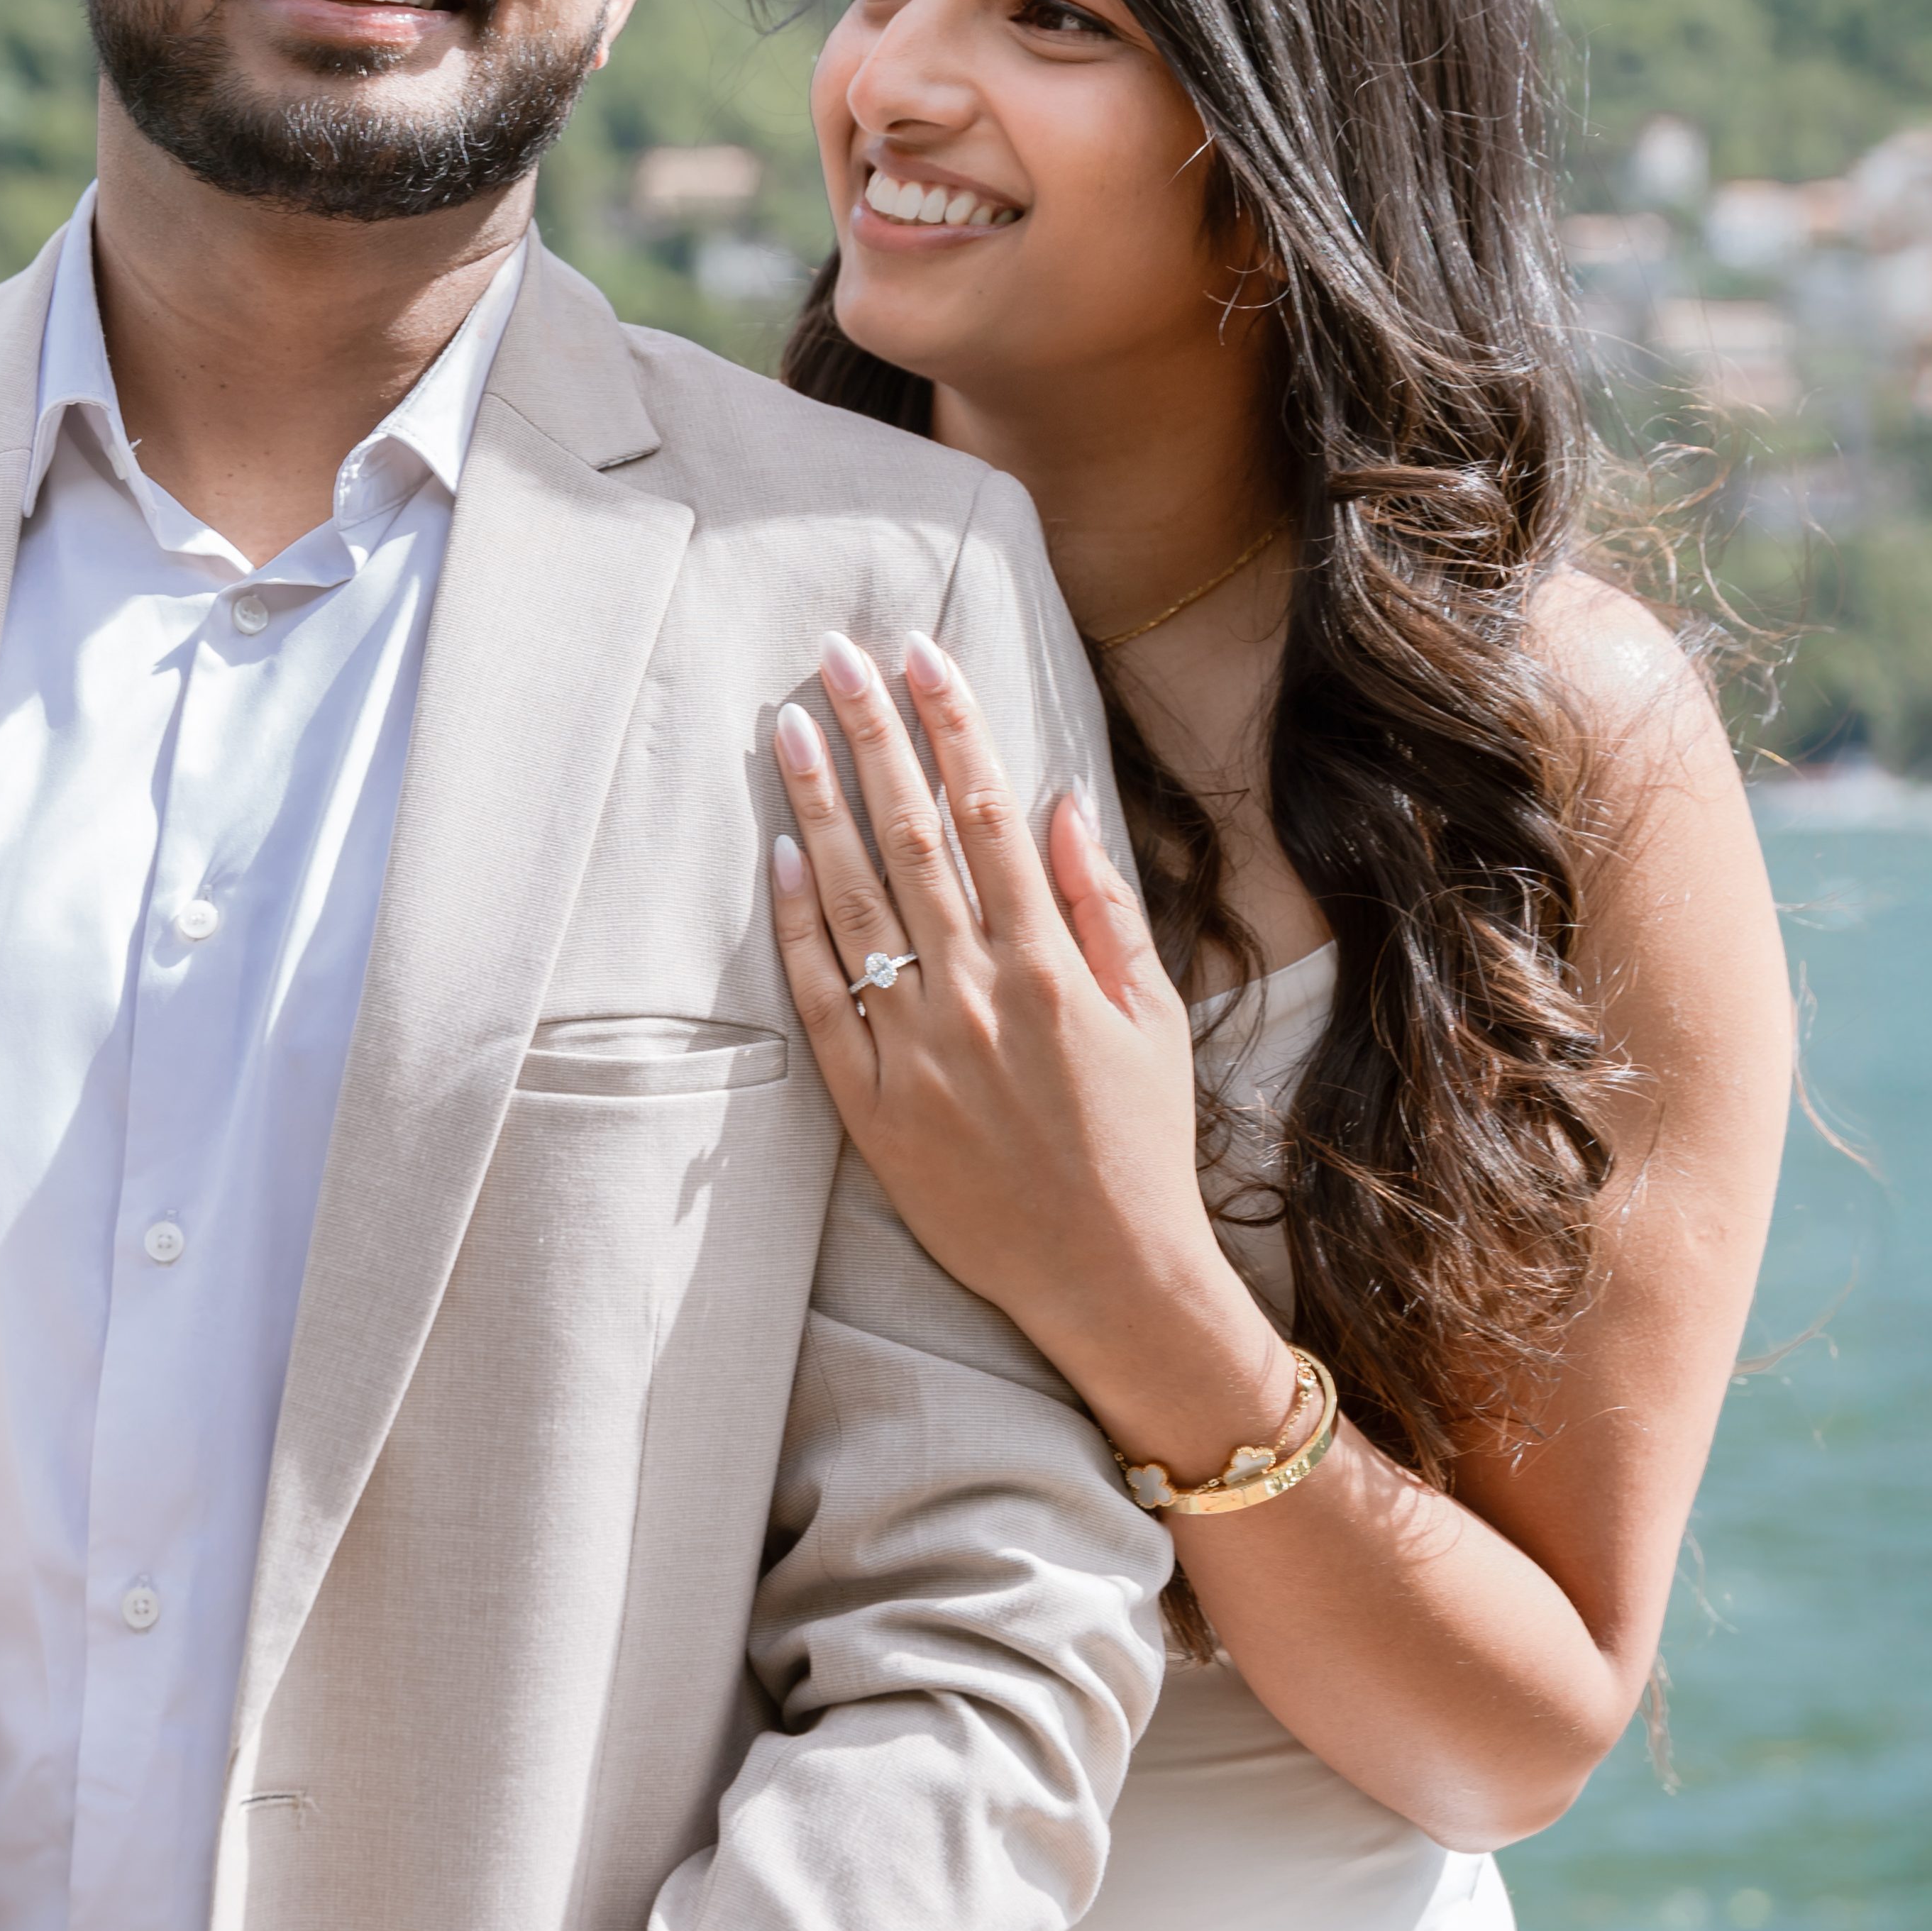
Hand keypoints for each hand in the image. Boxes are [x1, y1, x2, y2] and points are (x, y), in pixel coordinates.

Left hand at [766, 628, 1277, 1415]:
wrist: (1110, 1277)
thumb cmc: (1140, 1140)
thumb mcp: (1152, 1014)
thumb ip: (1101, 904)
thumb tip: (1057, 800)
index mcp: (1049, 963)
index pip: (986, 811)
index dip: (951, 724)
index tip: (920, 653)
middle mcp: (977, 992)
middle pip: (912, 834)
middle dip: (873, 734)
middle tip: (834, 653)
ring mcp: (916, 1048)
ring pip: (854, 900)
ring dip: (818, 805)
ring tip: (788, 725)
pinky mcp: (871, 1106)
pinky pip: (822, 998)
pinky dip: (798, 925)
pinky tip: (779, 855)